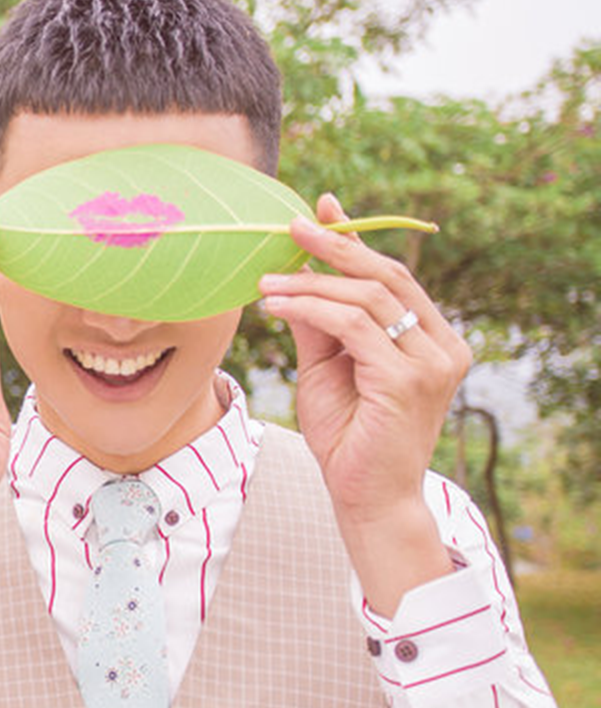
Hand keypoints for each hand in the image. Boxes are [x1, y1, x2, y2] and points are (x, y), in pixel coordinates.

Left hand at [258, 195, 468, 609]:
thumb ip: (319, 323)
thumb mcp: (328, 368)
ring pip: (367, 298)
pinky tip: (277, 306)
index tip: (320, 210)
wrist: (366, 497)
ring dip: (310, 283)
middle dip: (335, 247)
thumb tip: (295, 274)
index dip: (355, 241)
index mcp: (432, 338)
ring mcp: (432, 362)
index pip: (393, 276)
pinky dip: (311, 309)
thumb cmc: (348, 436)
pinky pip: (353, 327)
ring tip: (265, 282)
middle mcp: (443, 345)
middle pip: (387, 276)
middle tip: (290, 226)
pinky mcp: (407, 380)